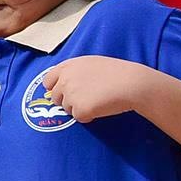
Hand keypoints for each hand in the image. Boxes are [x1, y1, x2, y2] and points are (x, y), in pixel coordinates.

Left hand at [39, 55, 156, 123]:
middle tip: (85, 100)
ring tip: (97, 101)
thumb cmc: (116, 73)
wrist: (132, 83)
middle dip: (67, 101)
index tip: (63, 93)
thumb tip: (63, 82)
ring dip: (79, 108)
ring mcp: (71, 94)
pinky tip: (101, 108)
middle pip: (55, 97)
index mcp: (67, 66)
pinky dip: (88, 116)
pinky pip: (79, 117)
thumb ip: (74, 71)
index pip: (48, 81)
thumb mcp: (91, 63)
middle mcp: (64, 80)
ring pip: (67, 109)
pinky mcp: (80, 108)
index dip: (55, 89)